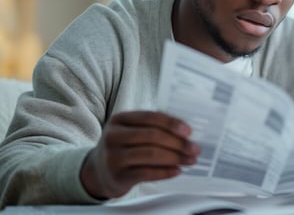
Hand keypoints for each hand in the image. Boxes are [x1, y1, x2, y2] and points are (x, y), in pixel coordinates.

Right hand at [80, 111, 200, 198]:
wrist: (98, 171)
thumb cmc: (123, 146)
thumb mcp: (131, 131)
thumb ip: (153, 127)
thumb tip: (186, 132)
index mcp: (120, 119)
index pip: (150, 117)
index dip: (172, 123)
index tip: (189, 131)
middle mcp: (113, 136)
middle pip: (152, 136)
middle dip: (178, 143)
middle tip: (195, 149)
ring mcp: (113, 157)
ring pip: (151, 155)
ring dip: (176, 158)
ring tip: (190, 160)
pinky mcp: (117, 176)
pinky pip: (147, 173)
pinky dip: (165, 172)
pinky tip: (177, 170)